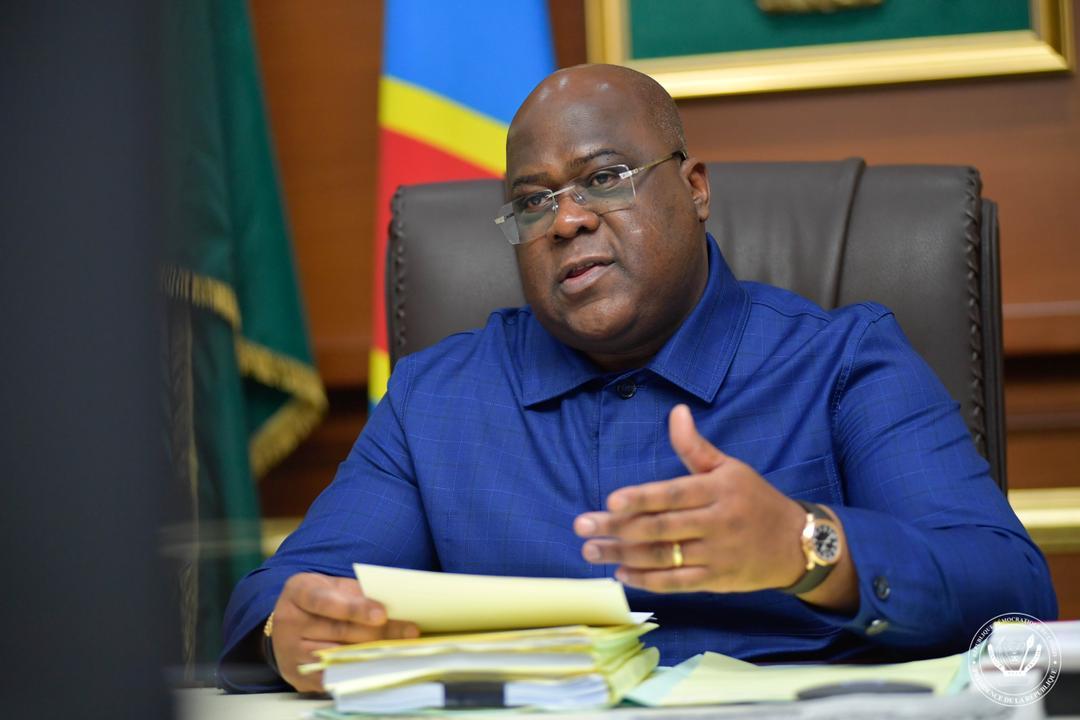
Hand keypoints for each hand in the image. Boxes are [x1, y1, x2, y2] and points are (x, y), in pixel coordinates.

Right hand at [270, 572, 419, 691]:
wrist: (291, 621)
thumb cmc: (323, 599)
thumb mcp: (335, 586)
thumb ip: (358, 593)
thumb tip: (395, 605)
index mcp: (298, 592)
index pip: (325, 600)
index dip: (354, 608)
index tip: (382, 614)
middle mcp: (288, 622)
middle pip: (339, 631)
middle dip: (378, 632)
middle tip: (409, 632)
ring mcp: (289, 651)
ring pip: (339, 655)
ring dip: (372, 653)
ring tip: (401, 648)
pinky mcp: (297, 675)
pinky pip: (332, 676)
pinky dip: (356, 671)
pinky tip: (380, 665)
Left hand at [575, 404, 809, 593]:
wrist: (796, 543)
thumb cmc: (754, 499)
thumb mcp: (730, 468)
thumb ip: (695, 446)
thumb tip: (676, 411)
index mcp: (718, 490)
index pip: (673, 494)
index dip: (641, 499)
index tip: (610, 501)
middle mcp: (717, 523)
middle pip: (660, 527)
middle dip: (617, 528)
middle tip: (582, 526)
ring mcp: (716, 554)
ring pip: (663, 557)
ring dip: (622, 555)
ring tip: (590, 550)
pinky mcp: (716, 580)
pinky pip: (676, 583)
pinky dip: (646, 581)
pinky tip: (620, 573)